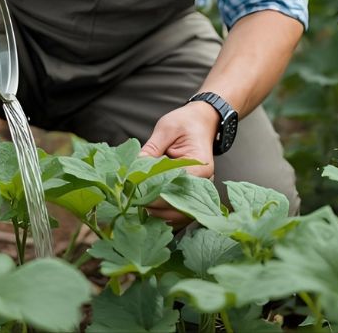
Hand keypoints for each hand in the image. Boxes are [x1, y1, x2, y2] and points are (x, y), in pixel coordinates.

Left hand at [140, 102, 218, 226]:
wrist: (203, 121)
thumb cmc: (186, 122)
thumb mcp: (166, 129)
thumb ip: (151, 149)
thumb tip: (135, 168)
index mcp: (199, 166)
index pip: (177, 188)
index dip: (155, 194)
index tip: (136, 194)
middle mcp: (204, 182)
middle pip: (179, 207)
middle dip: (155, 208)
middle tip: (133, 203)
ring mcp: (201, 190)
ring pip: (181, 215)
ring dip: (160, 215)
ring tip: (138, 208)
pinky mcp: (193, 193)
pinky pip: (181, 212)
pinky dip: (166, 215)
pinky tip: (149, 211)